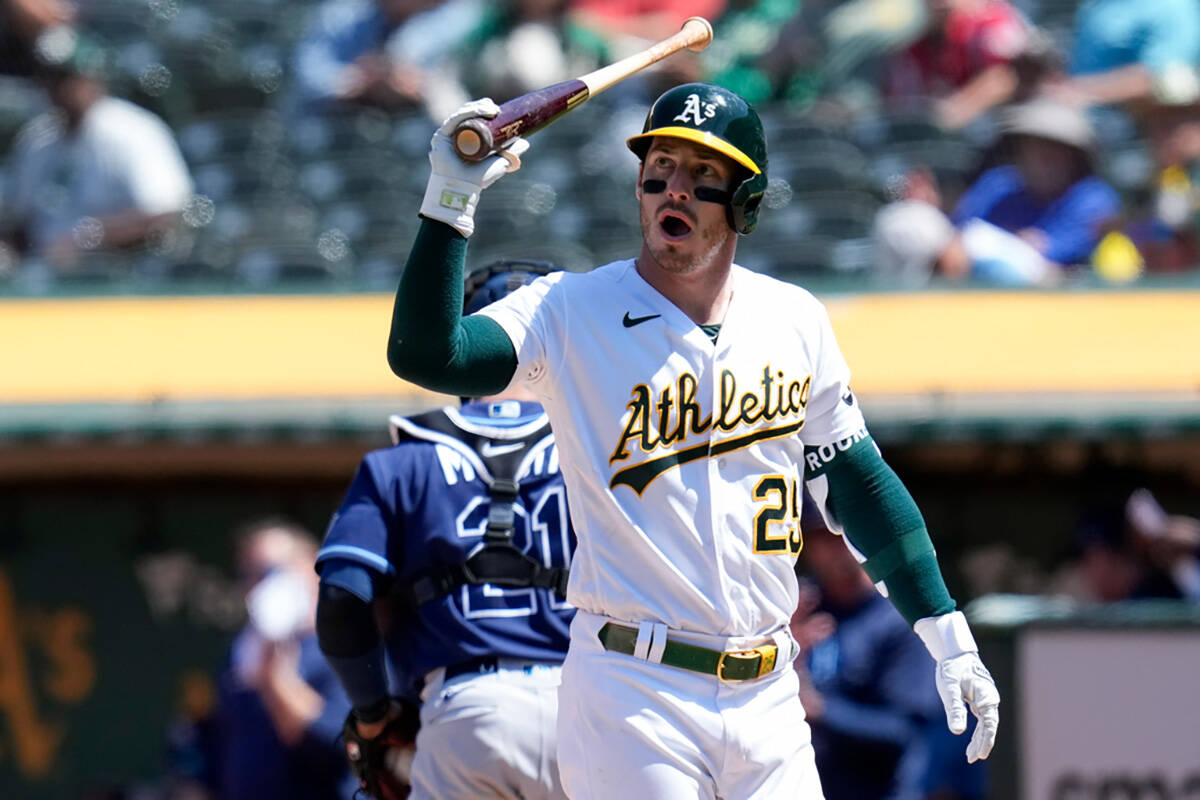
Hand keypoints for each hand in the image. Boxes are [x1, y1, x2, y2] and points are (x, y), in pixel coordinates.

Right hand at [419, 98, 529, 237]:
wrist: (464, 188)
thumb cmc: (479, 178)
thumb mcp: (501, 161)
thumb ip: (512, 152)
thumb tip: (526, 142)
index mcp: (469, 137)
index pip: (476, 117)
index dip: (485, 109)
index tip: (498, 110)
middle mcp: (457, 133)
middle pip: (468, 113)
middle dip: (482, 106)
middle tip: (495, 109)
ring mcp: (449, 134)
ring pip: (462, 114)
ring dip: (476, 107)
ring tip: (490, 109)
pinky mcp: (441, 136)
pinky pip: (454, 120)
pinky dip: (466, 113)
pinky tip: (477, 110)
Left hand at [933, 651, 999, 762]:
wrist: (955, 653)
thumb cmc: (952, 668)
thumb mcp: (949, 688)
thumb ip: (954, 709)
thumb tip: (958, 731)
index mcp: (986, 696)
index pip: (989, 724)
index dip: (986, 740)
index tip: (981, 754)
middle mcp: (989, 699)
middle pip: (988, 727)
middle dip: (981, 743)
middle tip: (972, 759)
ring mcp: (985, 700)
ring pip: (985, 725)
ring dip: (979, 740)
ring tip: (970, 756)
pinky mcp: (979, 701)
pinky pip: (981, 720)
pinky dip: (977, 732)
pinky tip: (971, 743)